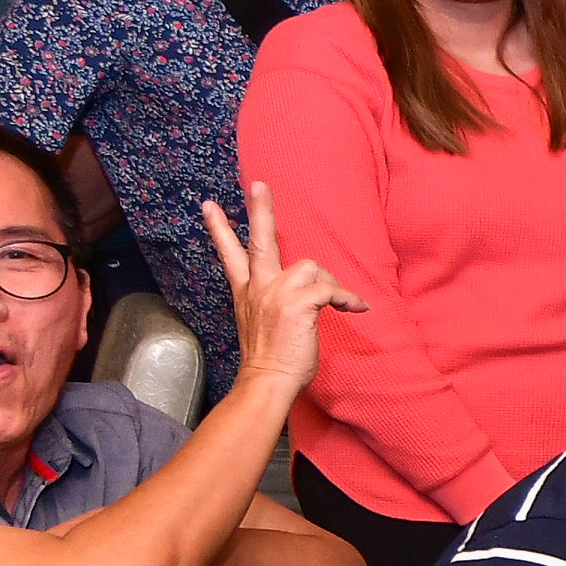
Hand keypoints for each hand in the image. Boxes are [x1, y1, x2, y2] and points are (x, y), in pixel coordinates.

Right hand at [197, 182, 357, 400]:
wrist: (268, 380)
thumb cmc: (271, 359)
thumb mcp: (263, 323)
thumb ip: (274, 302)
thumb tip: (304, 294)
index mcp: (246, 291)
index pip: (230, 254)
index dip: (220, 229)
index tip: (209, 206)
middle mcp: (257, 287)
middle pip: (258, 241)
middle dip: (259, 210)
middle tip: (258, 185)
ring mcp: (276, 293)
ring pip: (311, 267)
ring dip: (330, 284)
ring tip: (340, 303)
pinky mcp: (298, 303)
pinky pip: (330, 289)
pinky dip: (347, 298)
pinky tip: (355, 309)